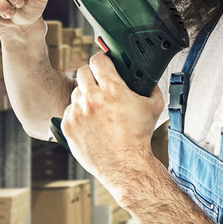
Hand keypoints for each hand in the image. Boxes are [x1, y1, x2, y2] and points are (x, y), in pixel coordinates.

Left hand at [61, 53, 163, 189]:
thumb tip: (146, 76)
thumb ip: (151, 86)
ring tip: (97, 108)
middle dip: (92, 76)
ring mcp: (77, 113)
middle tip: (99, 84)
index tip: (105, 66)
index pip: (97, 60)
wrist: (124, 163)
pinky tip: (90, 122)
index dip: (103, 61)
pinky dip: (78, 113)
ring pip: (75, 92)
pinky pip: (69, 110)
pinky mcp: (67, 126)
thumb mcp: (154, 106)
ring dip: (85, 95)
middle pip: (82, 71)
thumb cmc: (138, 137)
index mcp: (113, 90)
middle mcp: (92, 99)